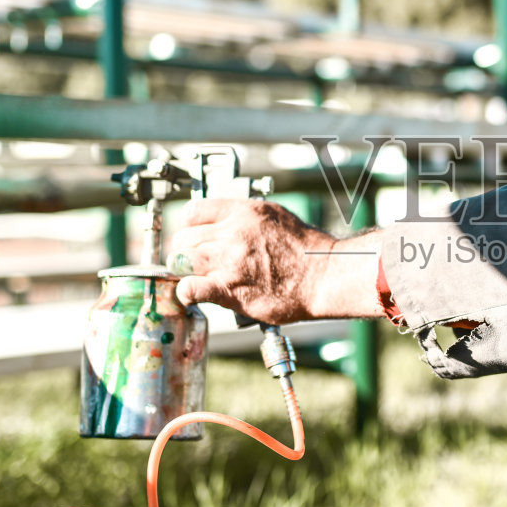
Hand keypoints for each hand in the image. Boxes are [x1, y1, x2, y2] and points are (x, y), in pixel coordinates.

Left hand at [167, 198, 383, 322]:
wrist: (323, 276)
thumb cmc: (306, 249)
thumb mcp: (275, 215)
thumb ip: (245, 217)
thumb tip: (224, 222)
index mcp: (243, 212)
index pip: (192, 212)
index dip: (187, 226)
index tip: (190, 235)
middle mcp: (232, 234)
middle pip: (184, 238)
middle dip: (184, 250)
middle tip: (192, 260)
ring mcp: (229, 262)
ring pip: (182, 261)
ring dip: (184, 270)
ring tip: (195, 276)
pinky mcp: (230, 290)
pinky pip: (191, 288)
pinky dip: (187, 292)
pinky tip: (193, 294)